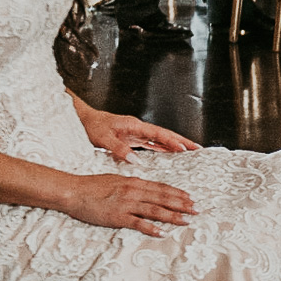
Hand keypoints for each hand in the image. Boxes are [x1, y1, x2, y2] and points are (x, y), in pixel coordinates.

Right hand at [62, 173, 197, 236]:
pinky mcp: (118, 217)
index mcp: (133, 182)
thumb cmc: (91, 186)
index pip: (160, 187)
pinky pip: (138, 223)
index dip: (177, 193)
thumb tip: (144, 189)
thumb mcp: (115, 180)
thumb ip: (131, 185)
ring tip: (187, 220)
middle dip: (182, 204)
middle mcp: (133, 191)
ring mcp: (126, 204)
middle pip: (162, 198)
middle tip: (197, 209)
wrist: (73, 191)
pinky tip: (162, 233)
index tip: (190, 197)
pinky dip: (151, 228)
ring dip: (173, 215)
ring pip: (155, 210)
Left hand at [79, 109, 200, 161]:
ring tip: (191, 152)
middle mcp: (139, 128)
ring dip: (176, 145)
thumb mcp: (103, 138)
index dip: (172, 142)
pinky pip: (153, 144)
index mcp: (134, 125)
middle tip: (198, 149)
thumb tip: (136, 160)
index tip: (184, 149)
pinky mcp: (134, 139)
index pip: (158, 134)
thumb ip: (120, 149)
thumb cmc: (92, 126)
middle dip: (182, 141)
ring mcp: (138, 133)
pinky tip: (172, 154)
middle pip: (165, 135)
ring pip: (161, 139)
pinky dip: (165, 148)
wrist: (83, 120)